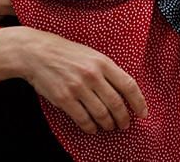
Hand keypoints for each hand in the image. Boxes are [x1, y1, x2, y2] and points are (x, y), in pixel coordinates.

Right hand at [0, 27, 148, 133]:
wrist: (36, 52)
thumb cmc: (64, 52)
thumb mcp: (90, 54)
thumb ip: (106, 69)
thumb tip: (123, 91)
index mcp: (102, 62)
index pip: (128, 85)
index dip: (139, 102)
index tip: (143, 113)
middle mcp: (92, 75)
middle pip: (117, 104)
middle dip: (123, 118)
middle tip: (124, 124)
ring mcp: (78, 87)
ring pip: (101, 114)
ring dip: (108, 124)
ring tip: (109, 126)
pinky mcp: (65, 98)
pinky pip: (83, 119)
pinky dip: (90, 127)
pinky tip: (92, 127)